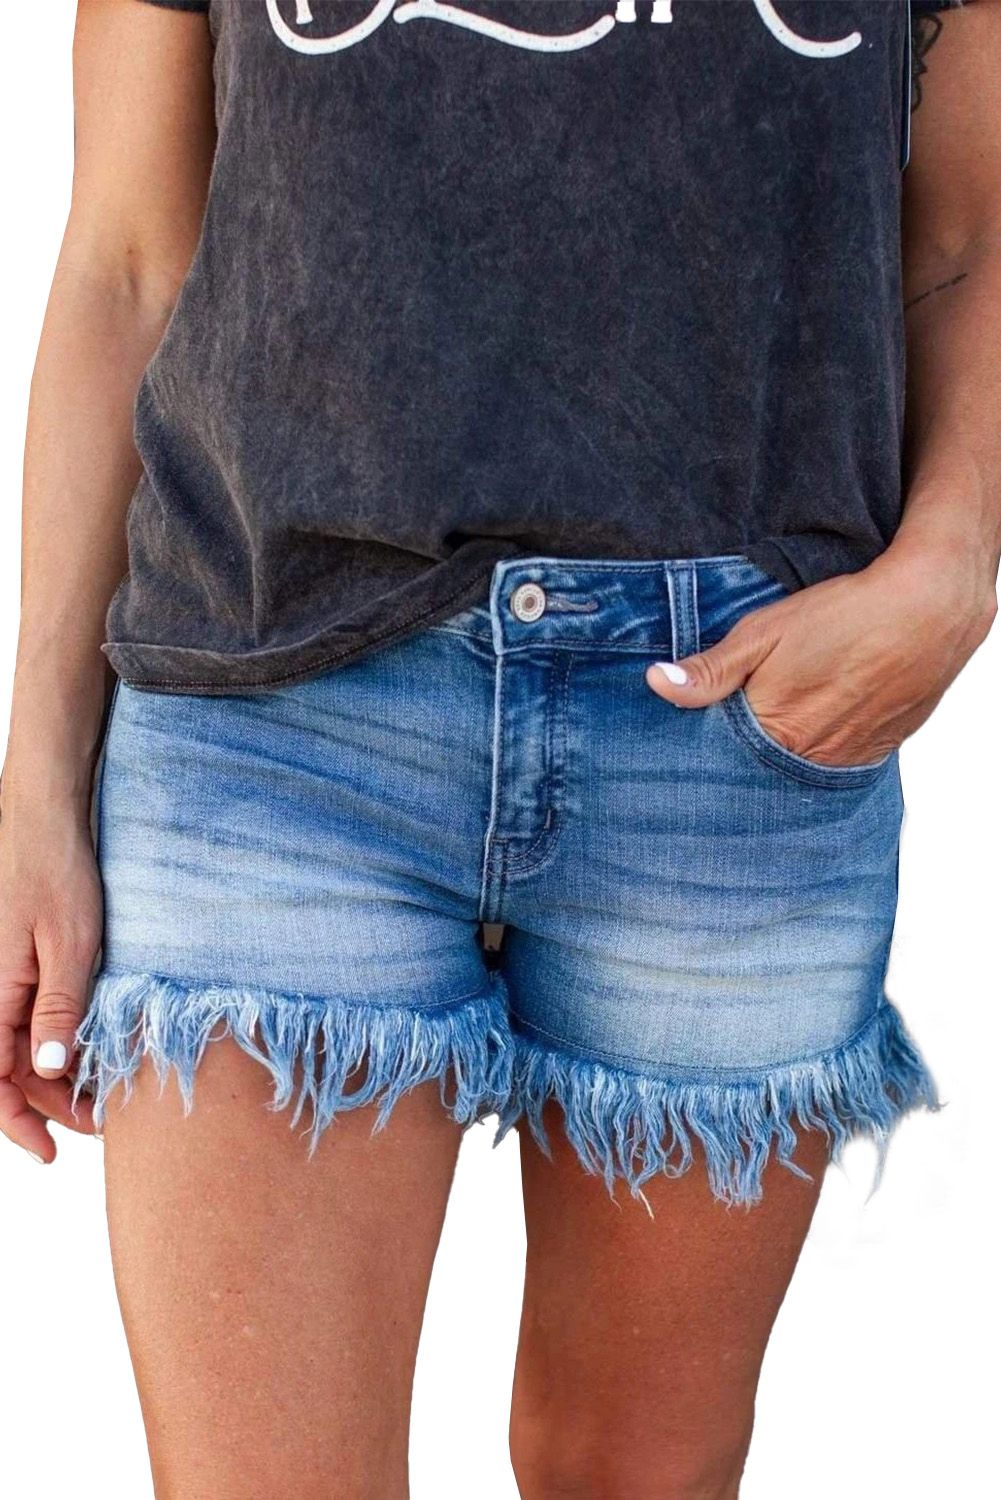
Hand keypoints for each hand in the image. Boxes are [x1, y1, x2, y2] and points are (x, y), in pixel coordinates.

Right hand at [0, 799, 101, 1161]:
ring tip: (103, 1093)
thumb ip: (57, 1009)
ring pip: (19, 1048)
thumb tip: (49, 1073)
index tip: (54, 1151)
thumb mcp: (69, 943)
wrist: (46, 816)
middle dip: (51, 1105)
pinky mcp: (16, 964)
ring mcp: (1, 978)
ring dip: (55, 1077)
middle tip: (103, 1121)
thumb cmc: (55, 869)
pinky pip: (27, 1017)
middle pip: (7, 1072)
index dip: (21, 1123)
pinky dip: (55, 1041)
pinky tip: (89, 1050)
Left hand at [645, 540, 997, 765]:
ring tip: (781, 723)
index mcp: (774, 732)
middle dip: (742, 757)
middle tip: (737, 729)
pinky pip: (836, 764)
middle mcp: (811, 758)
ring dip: (783, 755)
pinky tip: (818, 722)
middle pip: (760, 771)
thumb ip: (711, 669)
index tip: (691, 740)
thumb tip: (657, 684)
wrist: (930, 611)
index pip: (722, 761)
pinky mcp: (878, 752)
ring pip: (799, 769)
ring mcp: (848, 759)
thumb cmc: (844, 615)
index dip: (705, 750)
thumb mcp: (764, 632)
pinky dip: (819, 750)